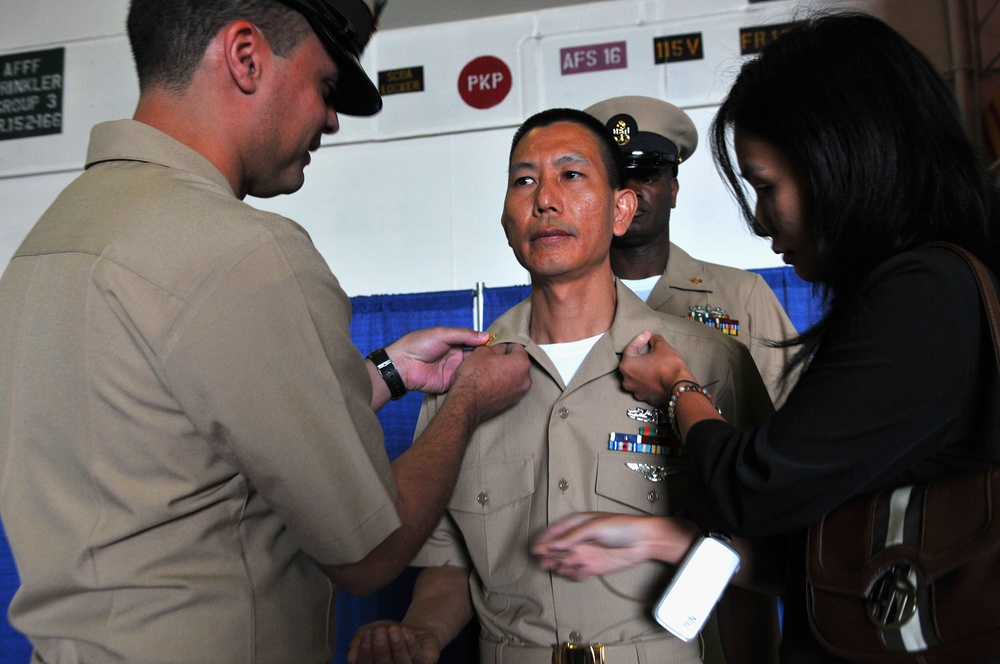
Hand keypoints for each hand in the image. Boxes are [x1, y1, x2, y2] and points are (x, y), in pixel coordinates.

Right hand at [346, 620, 442, 663]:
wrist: (409, 630)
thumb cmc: (384, 635)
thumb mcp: (366, 634)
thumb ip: (356, 644)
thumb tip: (350, 659)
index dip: (365, 653)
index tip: (366, 634)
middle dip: (381, 649)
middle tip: (378, 631)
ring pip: (402, 663)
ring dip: (397, 646)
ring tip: (392, 629)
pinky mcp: (424, 663)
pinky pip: (417, 655)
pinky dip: (410, 643)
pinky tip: (405, 631)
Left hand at [385, 327, 491, 393]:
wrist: (402, 365)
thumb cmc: (417, 345)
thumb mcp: (442, 334)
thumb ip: (464, 334)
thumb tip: (485, 336)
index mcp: (455, 342)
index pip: (475, 342)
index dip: (487, 343)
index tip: (501, 344)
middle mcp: (456, 357)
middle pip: (477, 357)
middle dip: (488, 358)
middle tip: (503, 358)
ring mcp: (454, 370)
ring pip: (474, 370)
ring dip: (483, 370)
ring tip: (499, 369)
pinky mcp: (450, 383)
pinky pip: (465, 383)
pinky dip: (474, 382)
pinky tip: (486, 381)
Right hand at [446, 342, 530, 423]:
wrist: (467, 401)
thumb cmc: (474, 375)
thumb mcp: (483, 351)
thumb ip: (497, 347)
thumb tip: (501, 349)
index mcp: (521, 363)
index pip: (518, 347)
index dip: (505, 345)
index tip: (497, 348)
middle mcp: (526, 379)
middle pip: (518, 363)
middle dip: (507, 360)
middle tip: (492, 361)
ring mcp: (520, 393)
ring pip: (515, 377)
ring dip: (506, 373)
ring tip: (490, 374)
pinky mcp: (513, 402)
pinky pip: (510, 388)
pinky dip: (503, 384)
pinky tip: (490, 384)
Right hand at [532, 513, 699, 579]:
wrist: (643, 541)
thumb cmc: (622, 526)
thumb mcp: (595, 526)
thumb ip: (574, 536)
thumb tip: (554, 544)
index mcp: (578, 524)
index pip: (555, 532)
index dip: (544, 540)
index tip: (535, 548)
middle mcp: (580, 540)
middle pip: (558, 549)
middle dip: (549, 555)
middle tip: (544, 561)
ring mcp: (586, 553)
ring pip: (565, 562)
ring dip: (559, 566)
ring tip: (558, 567)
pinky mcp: (594, 567)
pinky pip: (578, 573)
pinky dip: (573, 575)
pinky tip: (573, 573)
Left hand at [619, 331, 695, 404]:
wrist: (680, 387)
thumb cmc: (668, 366)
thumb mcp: (662, 347)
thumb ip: (655, 340)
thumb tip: (653, 338)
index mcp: (627, 366)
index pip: (631, 348)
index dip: (640, 339)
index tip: (648, 335)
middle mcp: (628, 380)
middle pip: (631, 363)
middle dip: (640, 354)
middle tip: (648, 346)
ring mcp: (636, 391)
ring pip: (637, 376)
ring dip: (644, 368)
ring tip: (653, 361)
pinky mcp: (647, 398)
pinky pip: (645, 385)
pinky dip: (649, 379)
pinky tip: (656, 374)